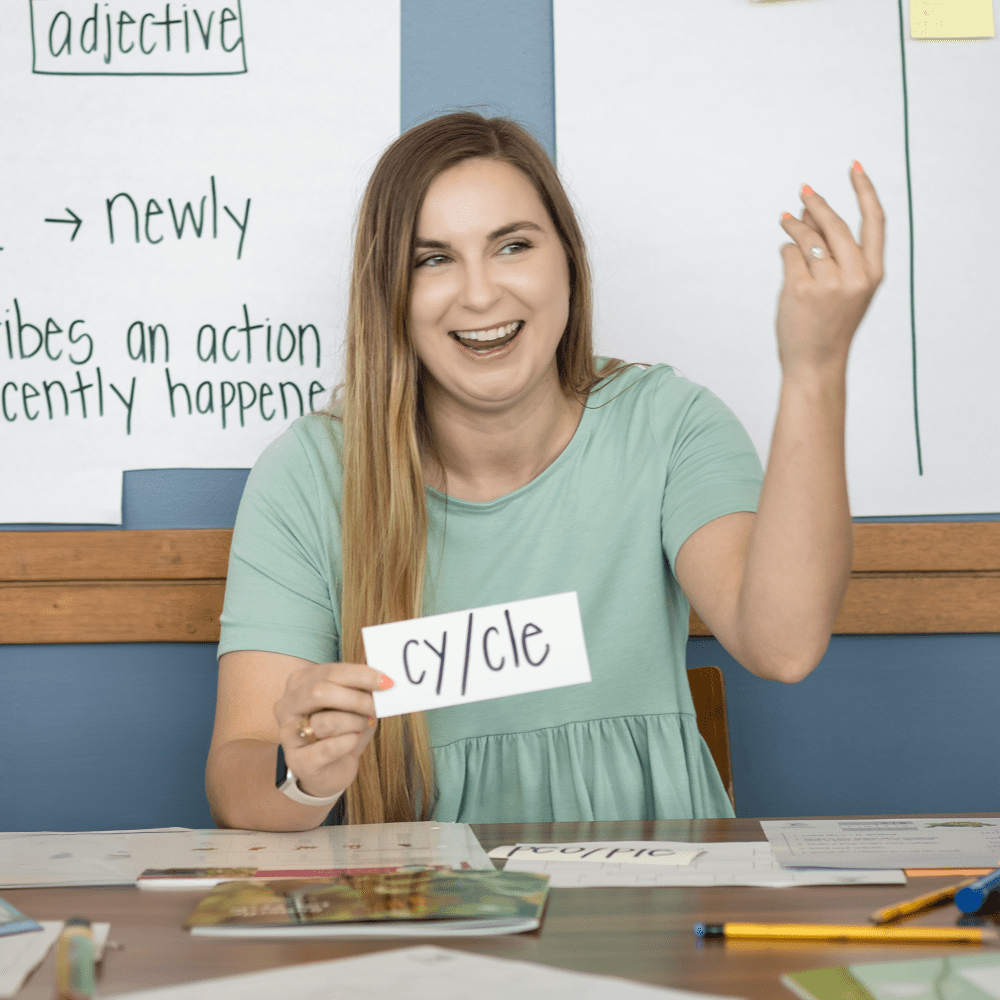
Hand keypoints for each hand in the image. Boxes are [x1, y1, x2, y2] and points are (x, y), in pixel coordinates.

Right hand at [273, 662, 387, 799]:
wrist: (330, 771)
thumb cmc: (342, 732)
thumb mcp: (354, 706)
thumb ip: (361, 691)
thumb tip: (379, 683)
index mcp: (300, 683)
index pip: (331, 672)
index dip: (361, 675)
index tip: (386, 681)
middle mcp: (287, 705)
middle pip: (320, 692)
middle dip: (355, 699)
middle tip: (374, 707)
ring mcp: (288, 734)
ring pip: (325, 721)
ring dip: (354, 723)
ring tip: (363, 726)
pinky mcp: (297, 761)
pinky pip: (328, 748)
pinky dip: (348, 743)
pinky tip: (353, 741)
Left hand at [776, 163, 884, 377]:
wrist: (815, 362)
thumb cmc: (829, 324)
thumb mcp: (847, 288)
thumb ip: (836, 252)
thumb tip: (811, 211)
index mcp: (873, 273)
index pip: (874, 222)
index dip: (865, 190)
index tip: (854, 166)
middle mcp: (854, 276)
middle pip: (834, 225)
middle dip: (816, 204)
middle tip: (803, 191)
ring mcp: (827, 283)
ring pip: (807, 238)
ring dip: (794, 225)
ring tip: (786, 219)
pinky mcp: (800, 289)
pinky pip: (789, 255)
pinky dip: (785, 252)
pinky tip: (786, 256)